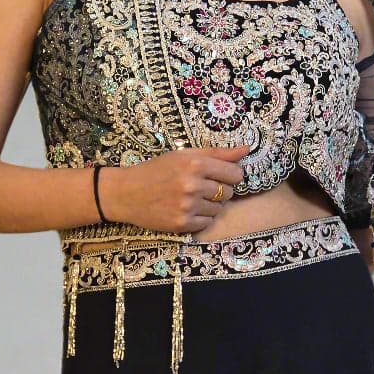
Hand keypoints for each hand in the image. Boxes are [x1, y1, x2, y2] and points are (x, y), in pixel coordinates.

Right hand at [98, 145, 248, 232]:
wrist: (126, 193)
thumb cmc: (156, 170)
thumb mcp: (184, 155)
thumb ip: (217, 153)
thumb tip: (247, 149)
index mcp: (194, 164)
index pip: (235, 173)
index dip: (231, 175)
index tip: (221, 175)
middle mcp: (192, 185)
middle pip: (229, 192)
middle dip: (220, 190)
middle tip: (202, 187)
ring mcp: (187, 207)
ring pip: (219, 209)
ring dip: (211, 205)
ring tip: (192, 198)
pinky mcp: (182, 224)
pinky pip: (207, 222)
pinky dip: (201, 218)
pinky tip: (186, 209)